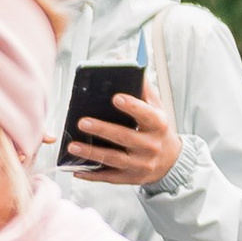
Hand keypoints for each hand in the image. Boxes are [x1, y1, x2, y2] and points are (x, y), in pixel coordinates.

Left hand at [66, 92, 183, 185]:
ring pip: (113, 159)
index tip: (116, 97)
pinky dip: (91, 174)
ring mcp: (140, 164)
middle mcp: (150, 145)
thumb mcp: (156, 108)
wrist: (170, 160)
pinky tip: (75, 168)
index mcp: (158, 124)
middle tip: (81, 122)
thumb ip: (142, 88)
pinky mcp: (129, 178)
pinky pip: (108, 177)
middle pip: (124, 137)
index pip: (145, 114)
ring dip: (91, 153)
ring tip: (72, 146)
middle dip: (102, 129)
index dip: (132, 106)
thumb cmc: (157, 128)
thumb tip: (125, 62)